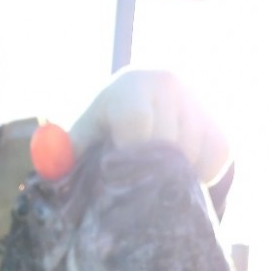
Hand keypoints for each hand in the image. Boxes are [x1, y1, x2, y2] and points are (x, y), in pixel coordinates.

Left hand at [69, 67, 230, 185]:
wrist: (134, 111)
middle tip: (132, 186)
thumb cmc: (100, 133)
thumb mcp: (78, 142)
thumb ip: (62, 154)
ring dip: (172, 177)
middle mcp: (168, 84)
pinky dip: (195, 176)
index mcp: (129, 86)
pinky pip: (214, 162)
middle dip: (148, 171)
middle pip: (167, 144)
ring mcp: (198, 103)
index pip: (137, 123)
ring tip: (149, 176)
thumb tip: (51, 166)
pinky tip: (172, 173)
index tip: (119, 175)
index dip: (127, 155)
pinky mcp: (218, 127)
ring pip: (193, 157)